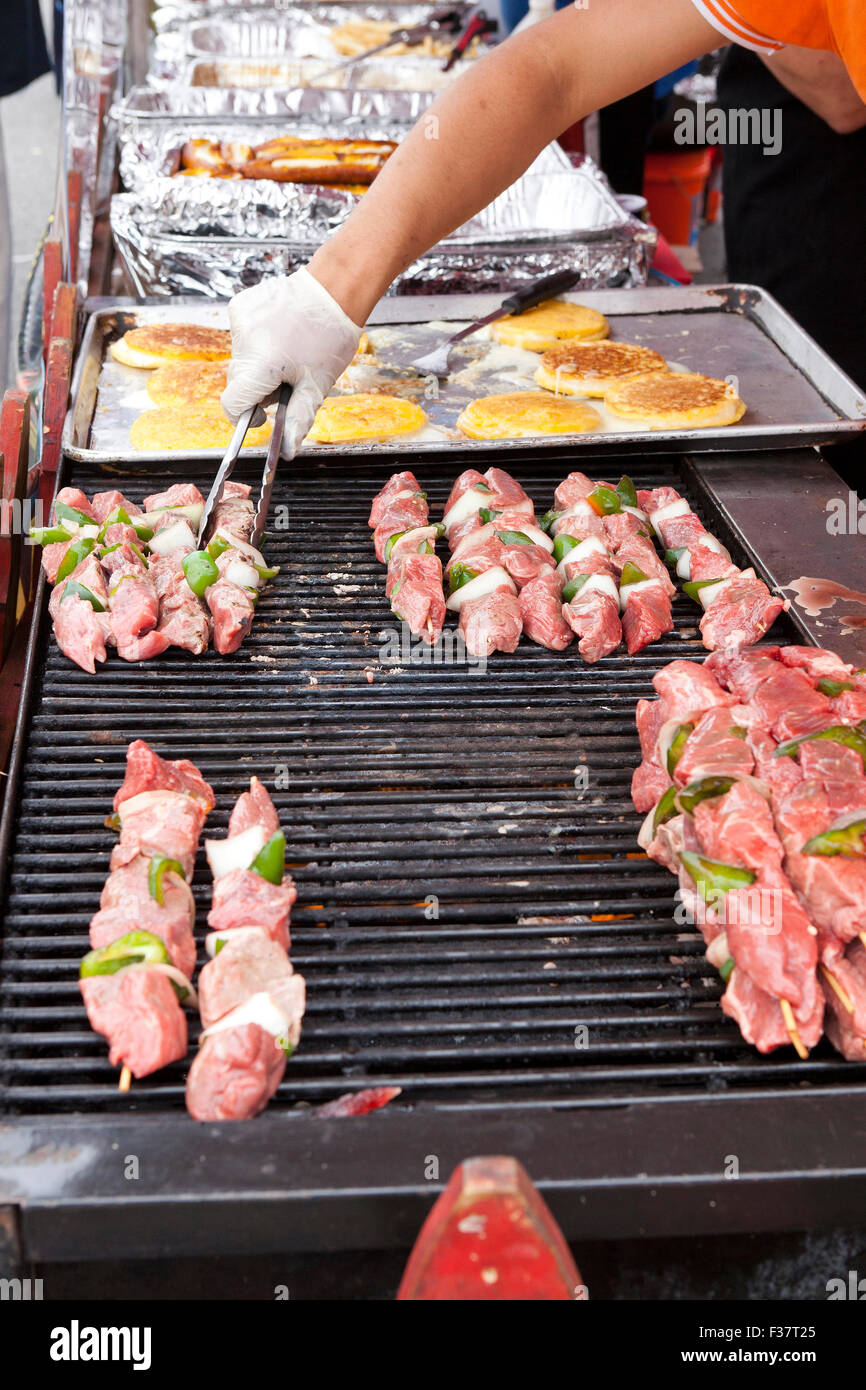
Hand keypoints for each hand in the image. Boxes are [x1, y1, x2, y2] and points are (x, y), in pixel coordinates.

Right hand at [220, 267, 363, 456]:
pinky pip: (241, 336)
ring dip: (258, 364)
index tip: (262, 416)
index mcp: (262, 364)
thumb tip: (286, 450)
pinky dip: (256, 341)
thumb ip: (297, 420)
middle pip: (237, 381)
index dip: (245, 416)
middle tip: (288, 379)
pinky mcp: (239, 305)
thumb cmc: (330, 337)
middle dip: (258, 388)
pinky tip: (279, 332)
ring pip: (240, 359)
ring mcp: (239, 320)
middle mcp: (244, 340)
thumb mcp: (317, 386)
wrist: (333, 288)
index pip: (232, 404)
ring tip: (287, 352)